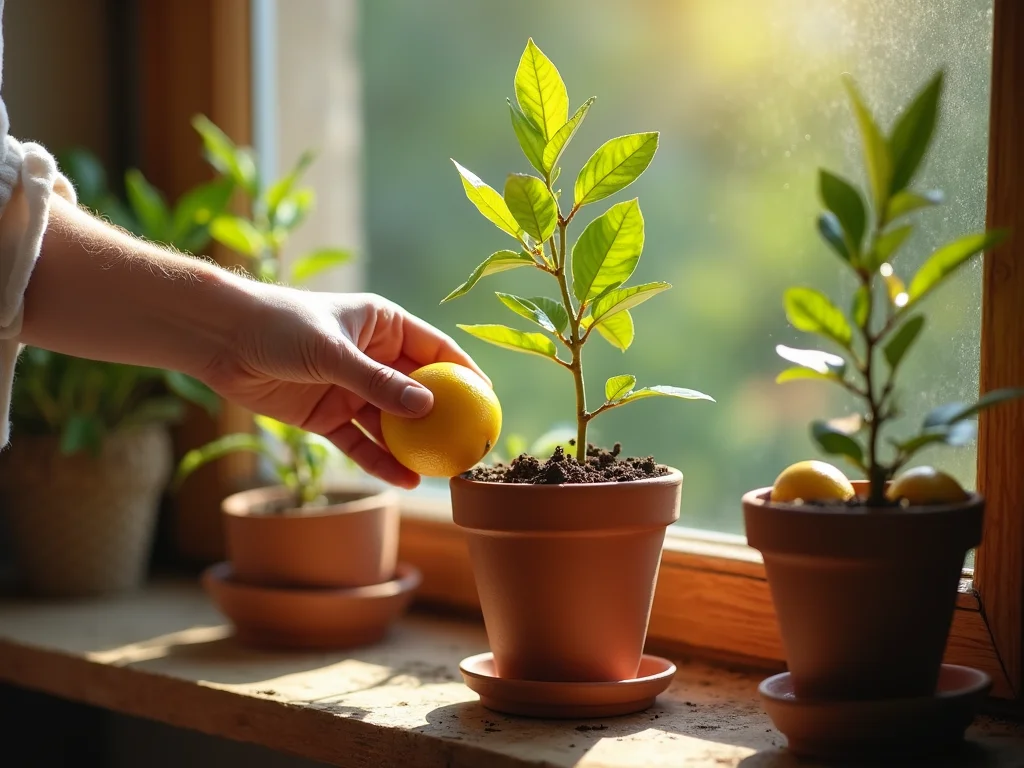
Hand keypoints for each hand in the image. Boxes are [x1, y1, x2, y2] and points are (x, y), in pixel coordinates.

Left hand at [200, 286, 488, 488]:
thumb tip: (428, 407)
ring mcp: (351, 389)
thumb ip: (378, 382)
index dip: (466, 376)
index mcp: (384, 326)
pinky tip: (403, 480)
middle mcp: (373, 357)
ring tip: (442, 474)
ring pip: (392, 424)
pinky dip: (380, 461)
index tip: (488, 404)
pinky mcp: (327, 416)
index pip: (437, 350)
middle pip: (419, 392)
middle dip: (444, 420)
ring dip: (414, 448)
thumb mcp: (334, 352)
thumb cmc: (281, 326)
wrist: (222, 340)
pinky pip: (361, 442)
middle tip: (470, 447)